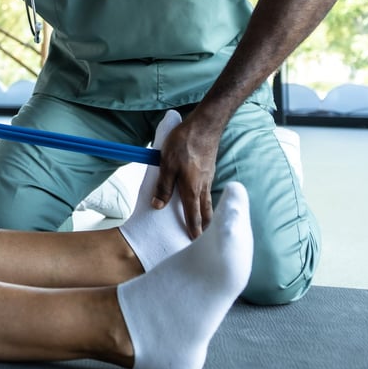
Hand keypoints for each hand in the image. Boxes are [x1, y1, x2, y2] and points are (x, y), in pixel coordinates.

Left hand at [151, 117, 219, 237]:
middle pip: (205, 211)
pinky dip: (208, 201)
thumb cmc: (184, 143)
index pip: (193, 215)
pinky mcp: (209, 169)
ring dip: (208, 215)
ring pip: (208, 201)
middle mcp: (203, 186)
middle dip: (205, 227)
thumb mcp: (167, 164)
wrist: (205, 125)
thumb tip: (158, 206)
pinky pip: (209, 191)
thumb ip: (163, 186)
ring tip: (207, 225)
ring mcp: (208, 178)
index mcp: (192, 188)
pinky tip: (204, 200)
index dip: (193, 229)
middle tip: (205, 241)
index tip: (194, 243)